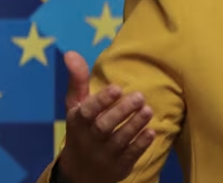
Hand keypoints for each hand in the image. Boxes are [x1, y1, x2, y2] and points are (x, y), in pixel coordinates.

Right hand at [57, 51, 154, 182]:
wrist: (80, 173)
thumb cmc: (82, 129)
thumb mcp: (76, 106)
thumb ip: (78, 80)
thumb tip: (71, 53)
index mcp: (78, 123)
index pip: (87, 112)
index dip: (101, 100)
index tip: (117, 87)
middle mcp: (89, 140)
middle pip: (103, 127)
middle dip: (122, 111)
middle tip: (140, 96)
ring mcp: (104, 155)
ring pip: (119, 140)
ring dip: (134, 125)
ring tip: (148, 110)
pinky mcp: (119, 166)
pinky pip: (130, 156)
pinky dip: (140, 144)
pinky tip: (151, 132)